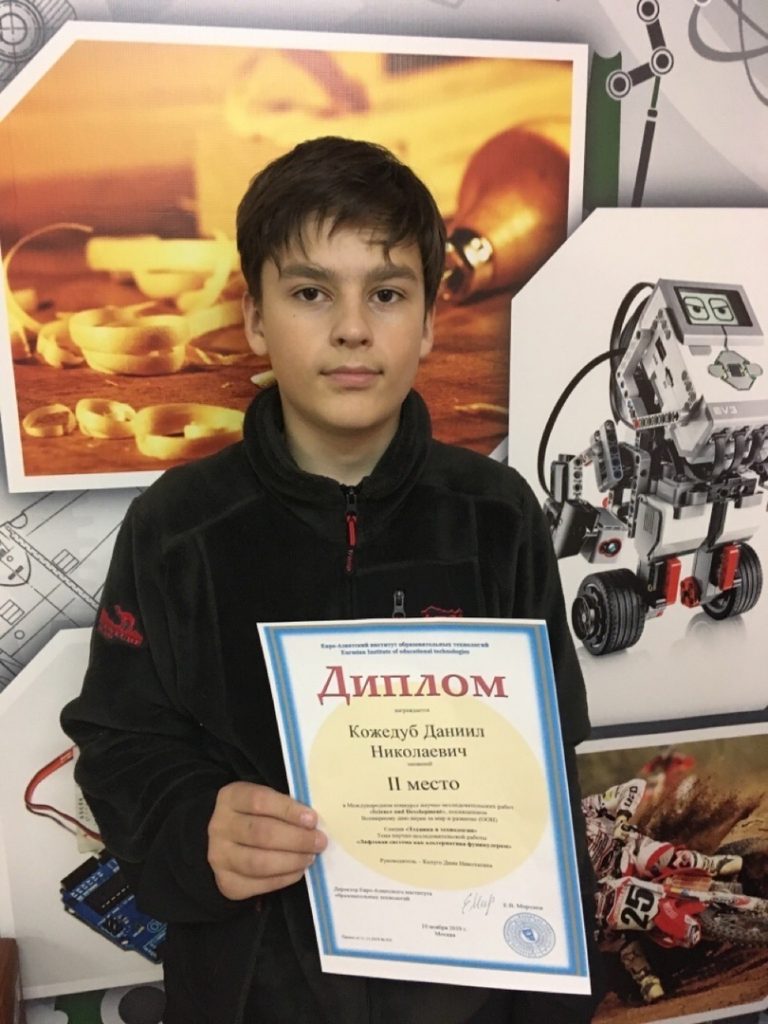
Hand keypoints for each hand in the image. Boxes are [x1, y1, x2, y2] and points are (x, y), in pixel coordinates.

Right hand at [207, 781, 326, 899]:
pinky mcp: (226, 882)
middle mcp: (220, 826)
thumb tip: (313, 822)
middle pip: (261, 834)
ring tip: (310, 857)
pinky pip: (258, 884)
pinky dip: (283, 878)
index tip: (312, 819)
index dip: (288, 810)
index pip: (260, 801)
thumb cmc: (253, 815)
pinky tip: (298, 871)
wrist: (222, 840)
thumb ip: (283, 806)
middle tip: (319, 842)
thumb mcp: (262, 800)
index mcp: (231, 798)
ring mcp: (220, 856)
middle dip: (296, 839)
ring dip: (291, 861)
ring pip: (258, 862)